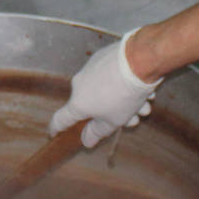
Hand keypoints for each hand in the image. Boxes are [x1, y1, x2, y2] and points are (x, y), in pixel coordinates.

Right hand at [48, 29, 158, 147]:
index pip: (61, 119)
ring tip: (145, 105)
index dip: (57, 128)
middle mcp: (80, 84)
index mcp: (78, 102)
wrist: (139, 60)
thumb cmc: (124, 94)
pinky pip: (112, 76)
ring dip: (126, 101)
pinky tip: (145, 87)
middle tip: (135, 118)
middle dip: (115, 114)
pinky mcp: (103, 56)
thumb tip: (86, 141)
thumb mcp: (114, 120)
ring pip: (107, 90)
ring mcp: (91, 68)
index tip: (53, 133)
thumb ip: (98, 132)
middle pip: (94, 105)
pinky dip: (125, 83)